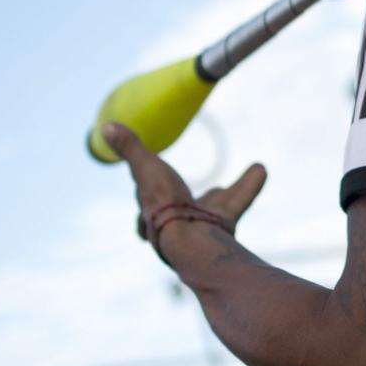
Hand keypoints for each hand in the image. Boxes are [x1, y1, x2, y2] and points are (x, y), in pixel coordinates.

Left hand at [102, 122, 268, 231]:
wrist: (191, 239)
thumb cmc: (162, 204)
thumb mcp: (144, 168)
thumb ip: (130, 148)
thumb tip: (105, 126)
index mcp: (151, 213)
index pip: (147, 202)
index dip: (148, 191)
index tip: (148, 184)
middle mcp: (175, 223)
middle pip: (184, 207)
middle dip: (193, 198)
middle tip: (205, 188)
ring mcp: (202, 227)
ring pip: (216, 204)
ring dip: (230, 191)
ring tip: (251, 173)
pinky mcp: (225, 225)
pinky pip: (238, 201)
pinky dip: (249, 185)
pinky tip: (261, 170)